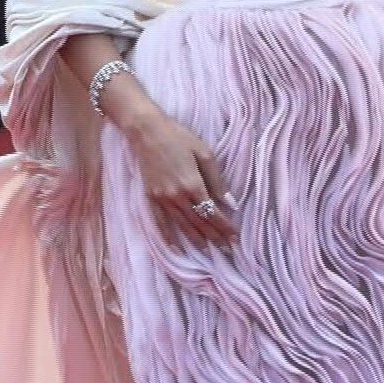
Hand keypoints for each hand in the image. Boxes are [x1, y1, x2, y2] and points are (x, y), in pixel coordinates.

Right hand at [123, 111, 237, 249]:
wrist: (148, 131)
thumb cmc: (180, 138)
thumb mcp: (205, 154)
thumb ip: (217, 181)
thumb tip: (231, 203)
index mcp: (193, 184)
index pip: (212, 212)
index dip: (224, 226)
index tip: (235, 237)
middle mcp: (177, 196)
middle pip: (199, 222)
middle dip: (214, 236)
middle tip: (227, 250)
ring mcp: (162, 198)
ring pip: (182, 225)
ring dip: (196, 239)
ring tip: (208, 251)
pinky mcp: (151, 197)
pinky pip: (160, 222)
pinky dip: (168, 236)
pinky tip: (176, 248)